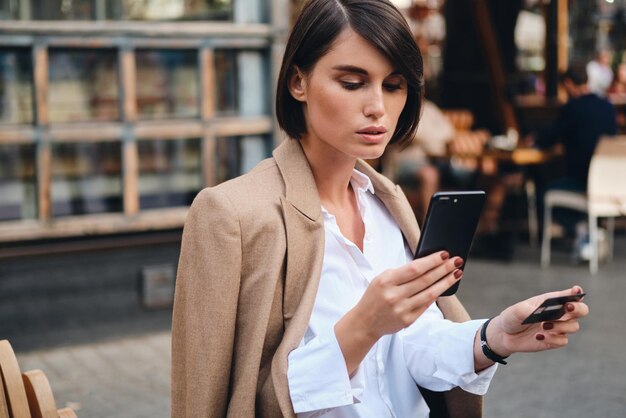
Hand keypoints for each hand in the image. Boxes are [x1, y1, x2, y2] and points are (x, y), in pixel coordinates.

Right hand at [335, 250, 462, 373]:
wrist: (365, 322)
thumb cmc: (375, 296)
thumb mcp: (382, 279)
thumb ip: (402, 273)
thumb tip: (428, 264)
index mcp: (386, 281)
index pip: (414, 268)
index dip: (432, 261)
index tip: (445, 254)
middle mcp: (394, 295)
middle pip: (425, 280)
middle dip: (444, 269)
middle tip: (457, 261)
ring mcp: (401, 309)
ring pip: (430, 293)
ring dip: (446, 282)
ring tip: (457, 273)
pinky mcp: (407, 320)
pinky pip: (426, 305)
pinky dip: (437, 295)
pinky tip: (444, 287)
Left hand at [485, 286, 588, 358]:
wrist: (505, 335)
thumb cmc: (512, 317)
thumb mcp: (516, 311)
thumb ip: (527, 309)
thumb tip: (539, 312)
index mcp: (551, 301)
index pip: (570, 295)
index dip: (576, 293)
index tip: (576, 290)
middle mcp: (559, 314)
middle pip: (581, 310)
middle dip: (578, 309)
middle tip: (567, 308)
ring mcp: (558, 327)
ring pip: (574, 326)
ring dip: (561, 326)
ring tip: (543, 325)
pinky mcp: (554, 340)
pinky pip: (563, 341)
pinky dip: (553, 339)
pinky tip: (538, 336)